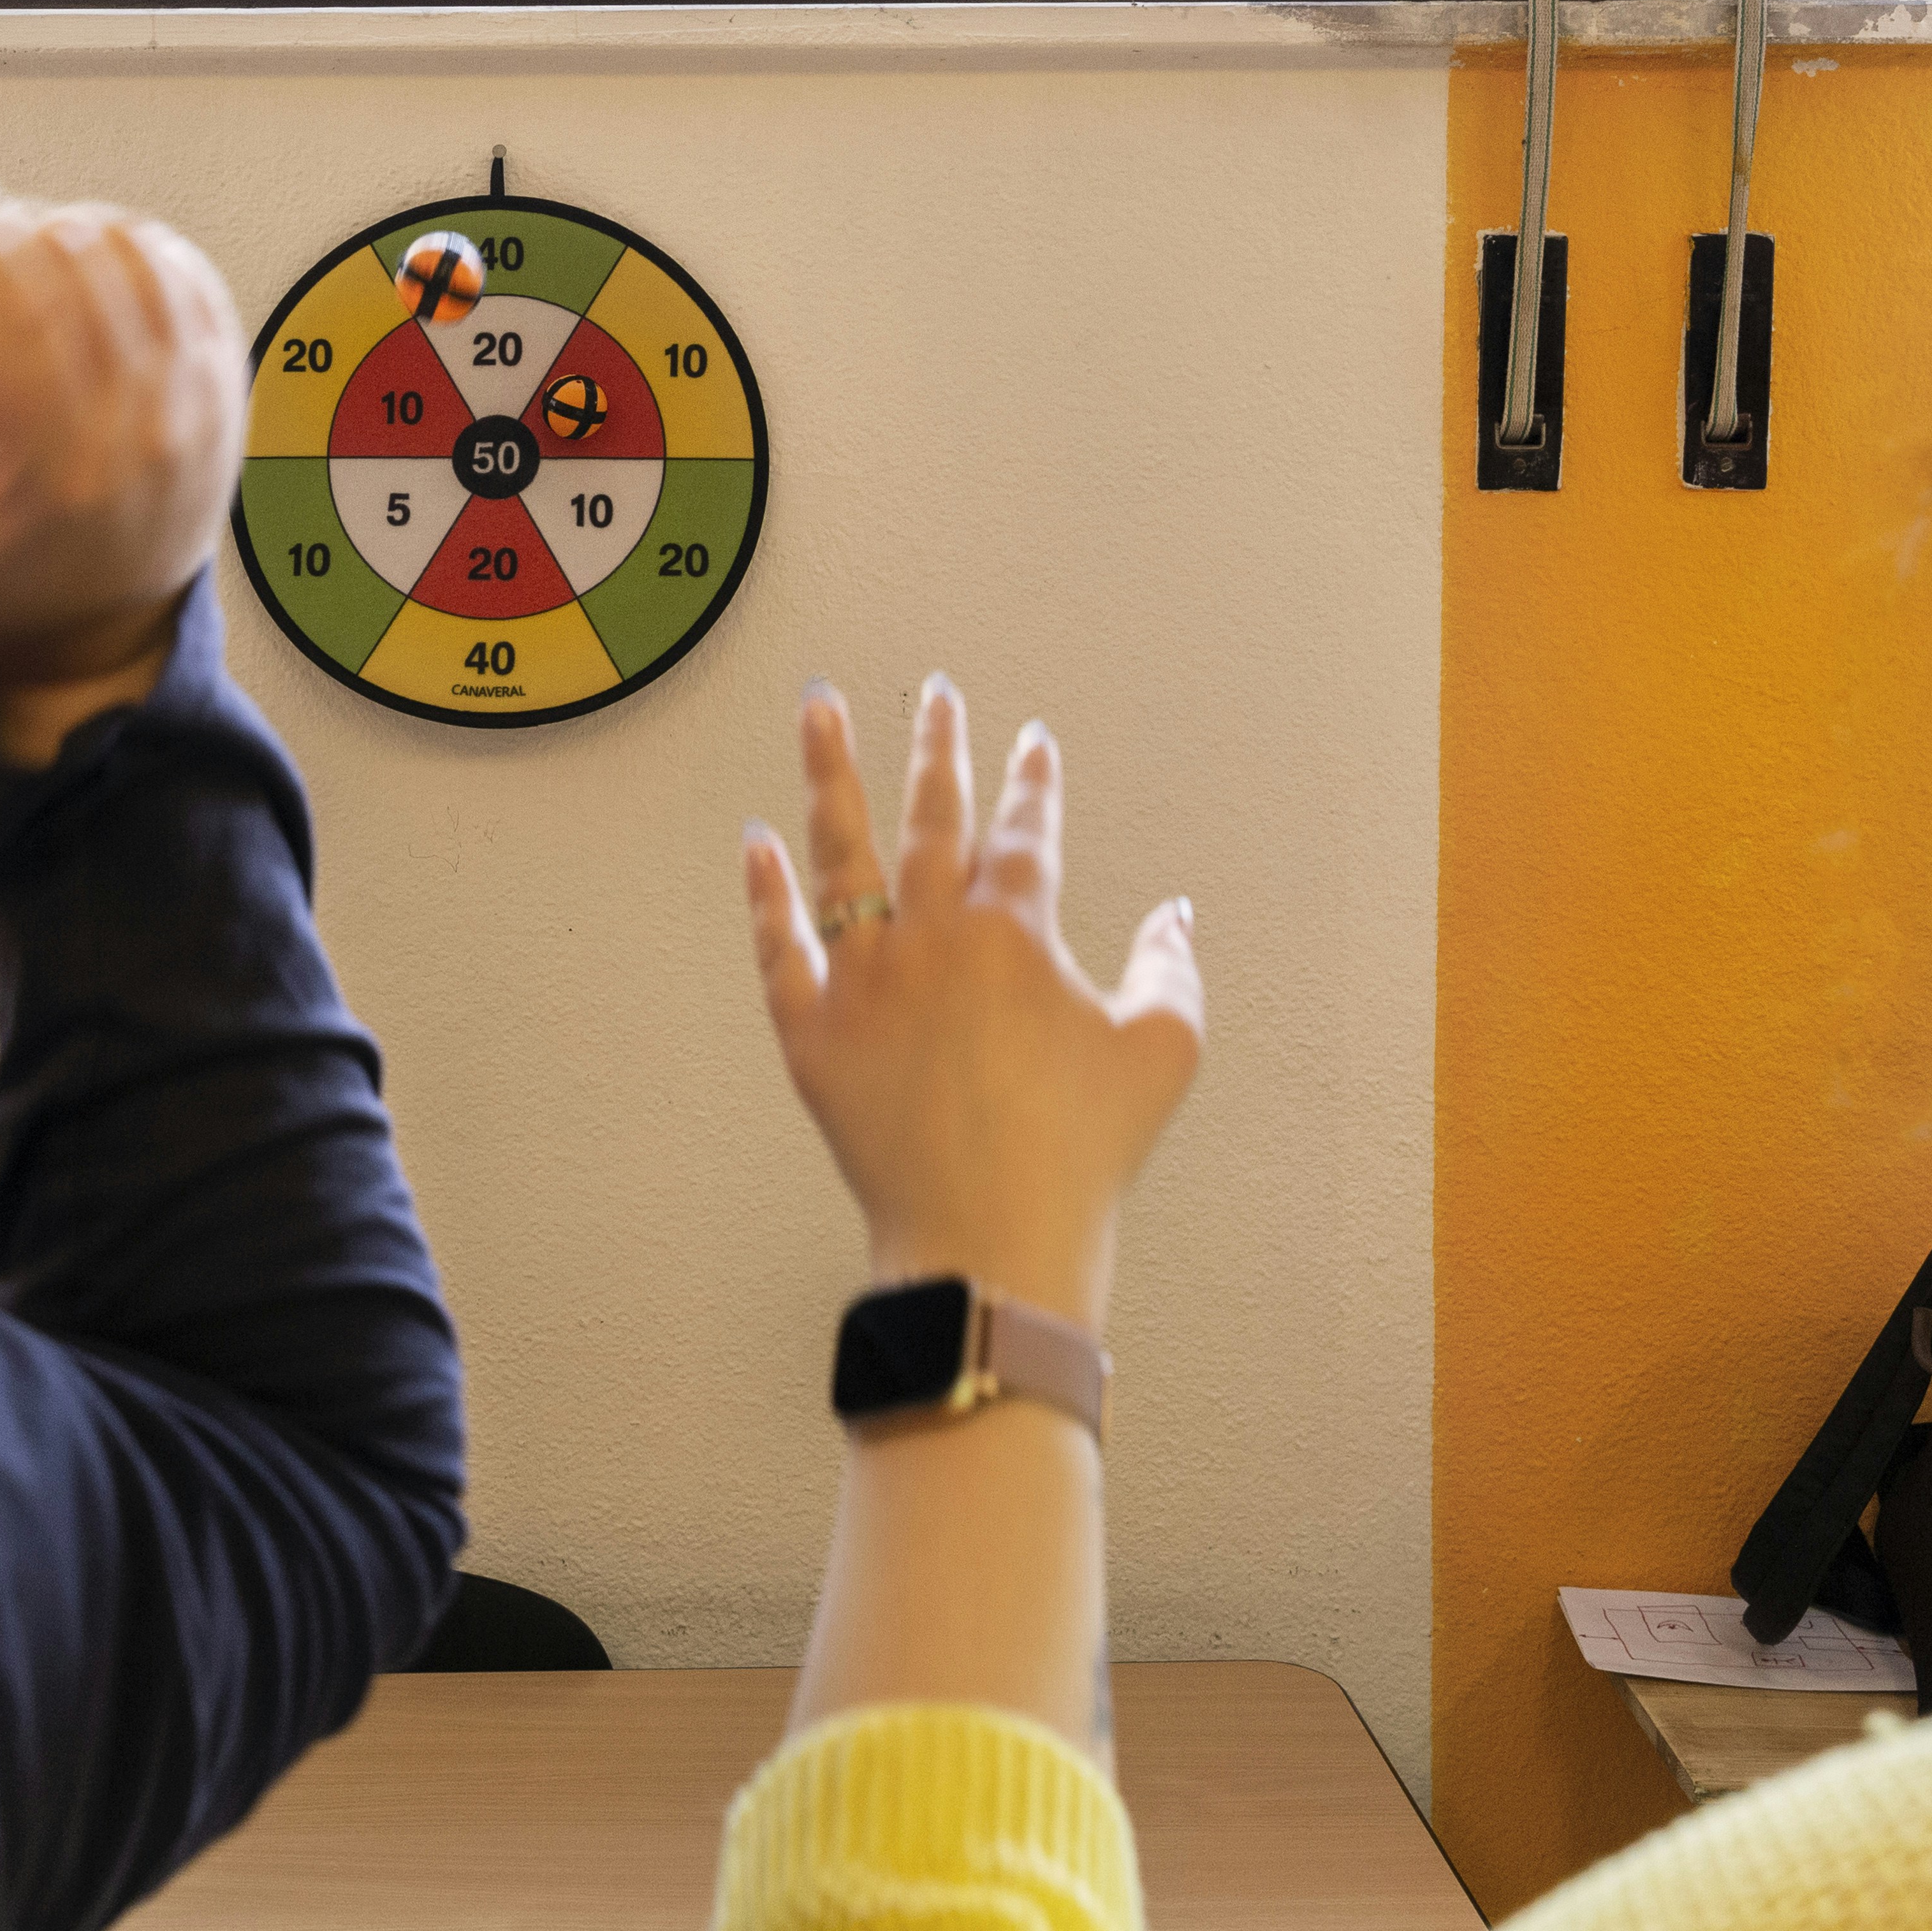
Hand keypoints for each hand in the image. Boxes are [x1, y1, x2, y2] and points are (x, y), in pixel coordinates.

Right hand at [0, 146, 245, 762]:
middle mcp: (144, 430)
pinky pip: (175, 259)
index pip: (15, 309)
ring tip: (4, 278)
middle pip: (64, 260)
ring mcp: (197, 398)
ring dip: (48, 231)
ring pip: (123, 243)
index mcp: (59, 472)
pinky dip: (116, 242)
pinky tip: (73, 274)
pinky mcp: (225, 372)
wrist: (100, 623)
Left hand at [743, 676, 1202, 1330]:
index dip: (1032, 782)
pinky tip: (755, 843)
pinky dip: (765, 893)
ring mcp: (862, 980)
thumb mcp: (1163, 1048)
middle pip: (931, 817)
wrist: (990, 1238)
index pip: (1024, 831)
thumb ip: (1172, 966)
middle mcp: (929, 937)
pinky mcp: (811, 1033)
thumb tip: (1176, 912)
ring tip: (818, 708)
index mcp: (1014, 932)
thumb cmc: (1083, 1152)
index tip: (1031, 741)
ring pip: (838, 853)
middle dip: (939, 746)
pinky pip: (778, 947)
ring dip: (829, 773)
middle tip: (935, 692)